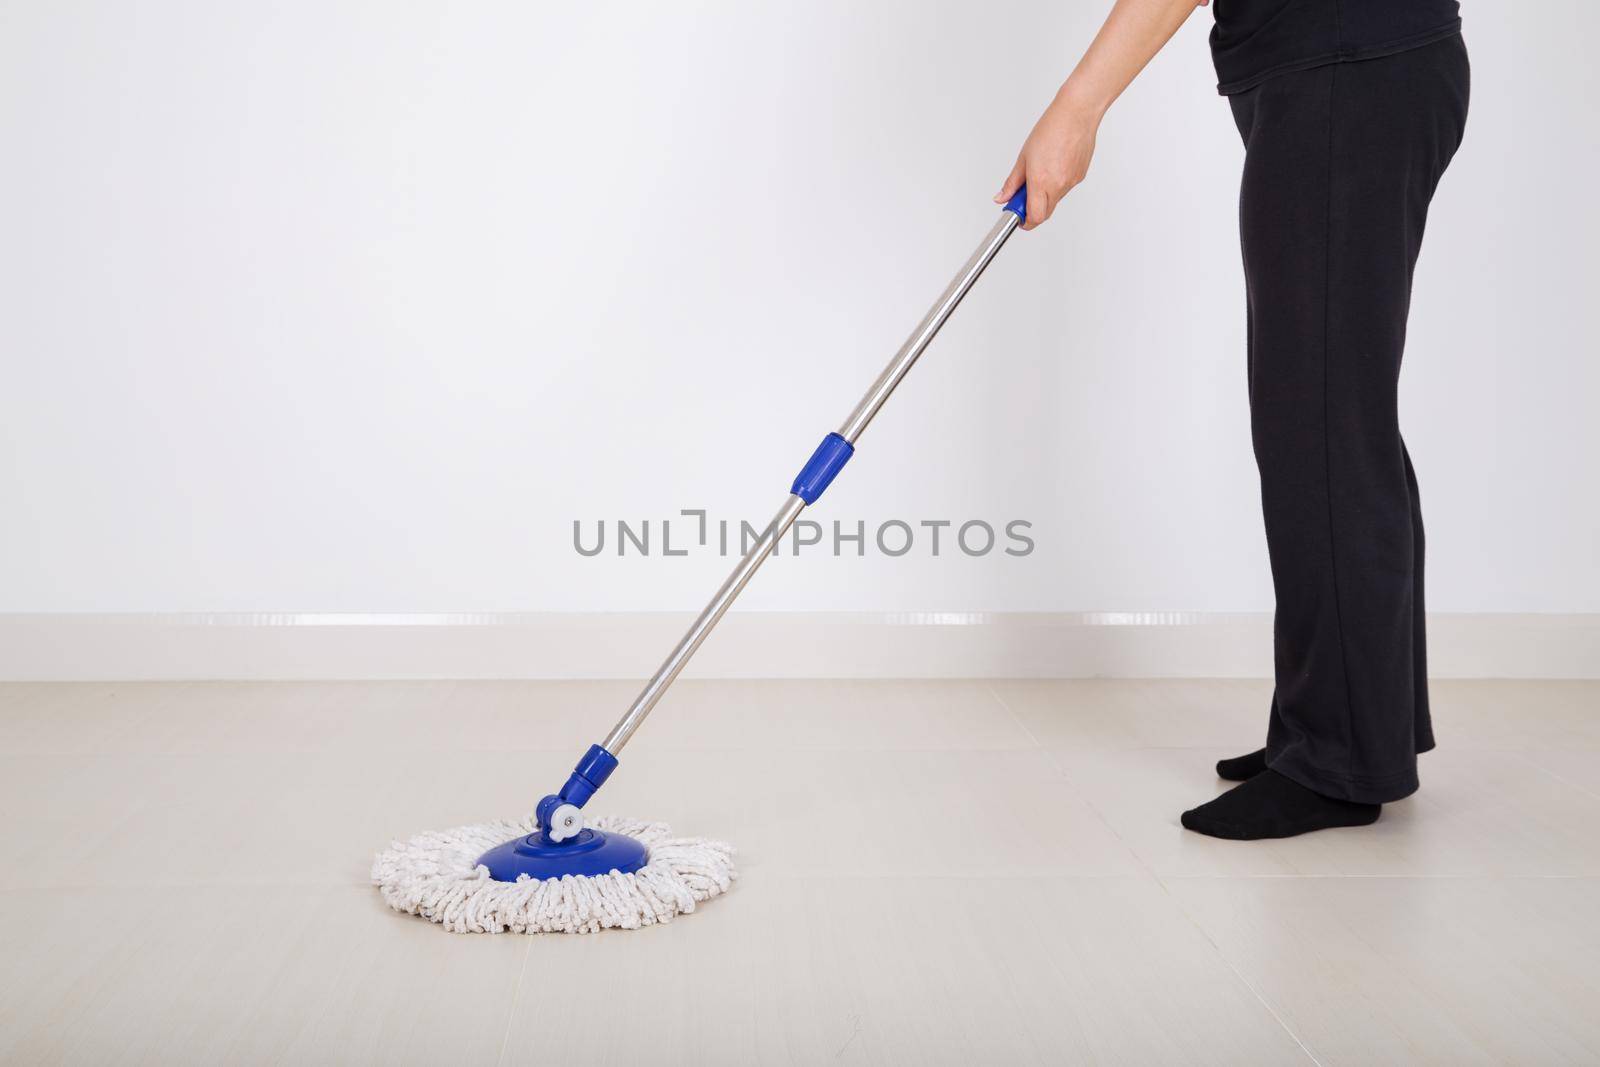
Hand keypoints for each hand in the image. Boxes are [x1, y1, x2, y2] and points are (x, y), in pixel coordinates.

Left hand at [995, 93, 1101, 230]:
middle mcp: (1058, 185)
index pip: (1034, 217)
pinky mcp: (1080, 177)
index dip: (1024, 221)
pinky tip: (1054, 165)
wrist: (1077, 115)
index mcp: (1041, 181)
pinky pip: (1065, 189)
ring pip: (1055, 200)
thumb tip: (1002, 197)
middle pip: (1045, 213)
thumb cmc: (1051, 129)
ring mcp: (1071, 182)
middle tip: (1023, 195)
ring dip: (1044, 194)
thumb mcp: (1024, 157)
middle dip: (1032, 210)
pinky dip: (1056, 184)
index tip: (1017, 216)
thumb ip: (1012, 182)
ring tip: (1041, 170)